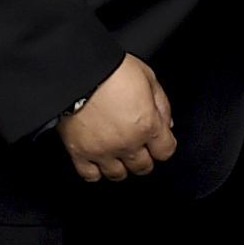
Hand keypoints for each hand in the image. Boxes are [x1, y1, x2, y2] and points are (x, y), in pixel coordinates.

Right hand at [58, 53, 176, 181]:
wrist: (75, 71)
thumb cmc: (110, 69)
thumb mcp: (148, 77)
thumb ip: (162, 104)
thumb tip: (168, 123)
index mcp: (147, 124)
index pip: (166, 151)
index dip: (163, 146)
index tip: (157, 141)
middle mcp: (127, 142)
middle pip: (143, 167)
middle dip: (144, 157)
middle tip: (137, 145)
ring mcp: (103, 150)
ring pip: (118, 174)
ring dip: (121, 165)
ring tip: (117, 152)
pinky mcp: (79, 152)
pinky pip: (90, 175)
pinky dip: (95, 171)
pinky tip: (97, 160)